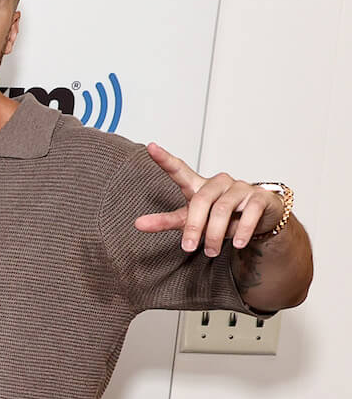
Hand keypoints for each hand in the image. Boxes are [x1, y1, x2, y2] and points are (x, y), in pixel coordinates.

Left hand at [135, 143, 283, 256]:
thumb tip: (137, 223)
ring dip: (216, 235)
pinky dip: (242, 231)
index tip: (150, 147)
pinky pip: (249, 213)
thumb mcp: (191, 220)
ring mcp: (241, 188)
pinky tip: (238, 243)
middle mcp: (219, 183)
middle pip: (201, 200)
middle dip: (194, 227)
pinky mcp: (260, 197)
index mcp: (199, 186)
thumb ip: (166, 221)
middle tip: (189, 248)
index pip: (180, 170)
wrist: (259, 220)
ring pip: (222, 210)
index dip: (165, 159)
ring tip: (211, 252)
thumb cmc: (221, 217)